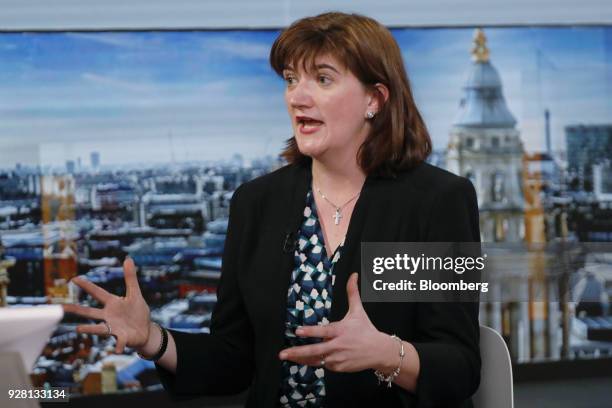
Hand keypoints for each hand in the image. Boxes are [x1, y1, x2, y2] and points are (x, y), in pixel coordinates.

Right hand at [62, 258, 150, 353]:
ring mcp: (114, 327)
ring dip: (89, 329)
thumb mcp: (135, 293)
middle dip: (76, 310)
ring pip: (99, 328)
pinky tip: (118, 349)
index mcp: (112, 303)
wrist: (146, 331)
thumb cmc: (138, 312)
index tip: (74, 279)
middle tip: (61, 308)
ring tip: (78, 329)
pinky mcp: (123, 337)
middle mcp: (109, 316)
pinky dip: (119, 345)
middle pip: (90, 312)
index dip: (87, 286)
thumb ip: (131, 278)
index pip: (97, 293)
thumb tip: (128, 258)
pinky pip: (120, 342)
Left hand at [278, 273, 393, 372]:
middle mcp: (338, 346)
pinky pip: (323, 365)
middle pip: (315, 350)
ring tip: (287, 357)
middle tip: (282, 353)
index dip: (310, 332)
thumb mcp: (358, 310)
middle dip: (297, 352)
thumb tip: (353, 275)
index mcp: (341, 330)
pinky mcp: (339, 368)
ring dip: (301, 359)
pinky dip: (314, 362)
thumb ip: (352, 292)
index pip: (323, 331)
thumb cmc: (366, 329)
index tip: (297, 331)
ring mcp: (338, 358)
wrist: (379, 351)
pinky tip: (303, 359)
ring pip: (316, 360)